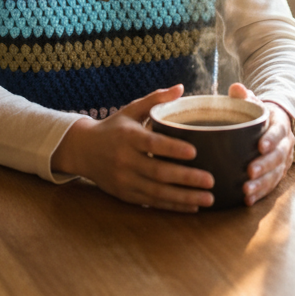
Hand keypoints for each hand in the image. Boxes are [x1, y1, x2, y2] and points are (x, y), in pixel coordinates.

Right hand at [51, 84, 215, 211]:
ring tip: (208, 199)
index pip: (153, 143)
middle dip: (186, 178)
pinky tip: (192, 207)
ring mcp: (125, 180)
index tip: (195, 152)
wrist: (83, 150)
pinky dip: (172, 206)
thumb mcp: (131, 110)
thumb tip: (181, 88)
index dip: (173, 149)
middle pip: (158, 172)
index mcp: (129, 136)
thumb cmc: (114, 127)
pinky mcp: (125, 195)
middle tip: (210, 180)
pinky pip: (152, 203)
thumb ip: (156, 99)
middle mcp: (125, 160)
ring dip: (184, 198)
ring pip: (157, 192)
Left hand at [229, 82, 294, 205]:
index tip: (260, 146)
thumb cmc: (259, 112)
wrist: (275, 123)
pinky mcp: (278, 173)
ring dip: (262, 184)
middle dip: (265, 165)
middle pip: (279, 156)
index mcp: (280, 124)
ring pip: (276, 174)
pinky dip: (260, 193)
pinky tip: (247, 200)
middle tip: (250, 172)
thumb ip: (244, 95)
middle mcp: (286, 144)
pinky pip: (271, 185)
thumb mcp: (254, 100)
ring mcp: (283, 161)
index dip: (271, 139)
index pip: (278, 131)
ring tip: (247, 190)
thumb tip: (235, 88)